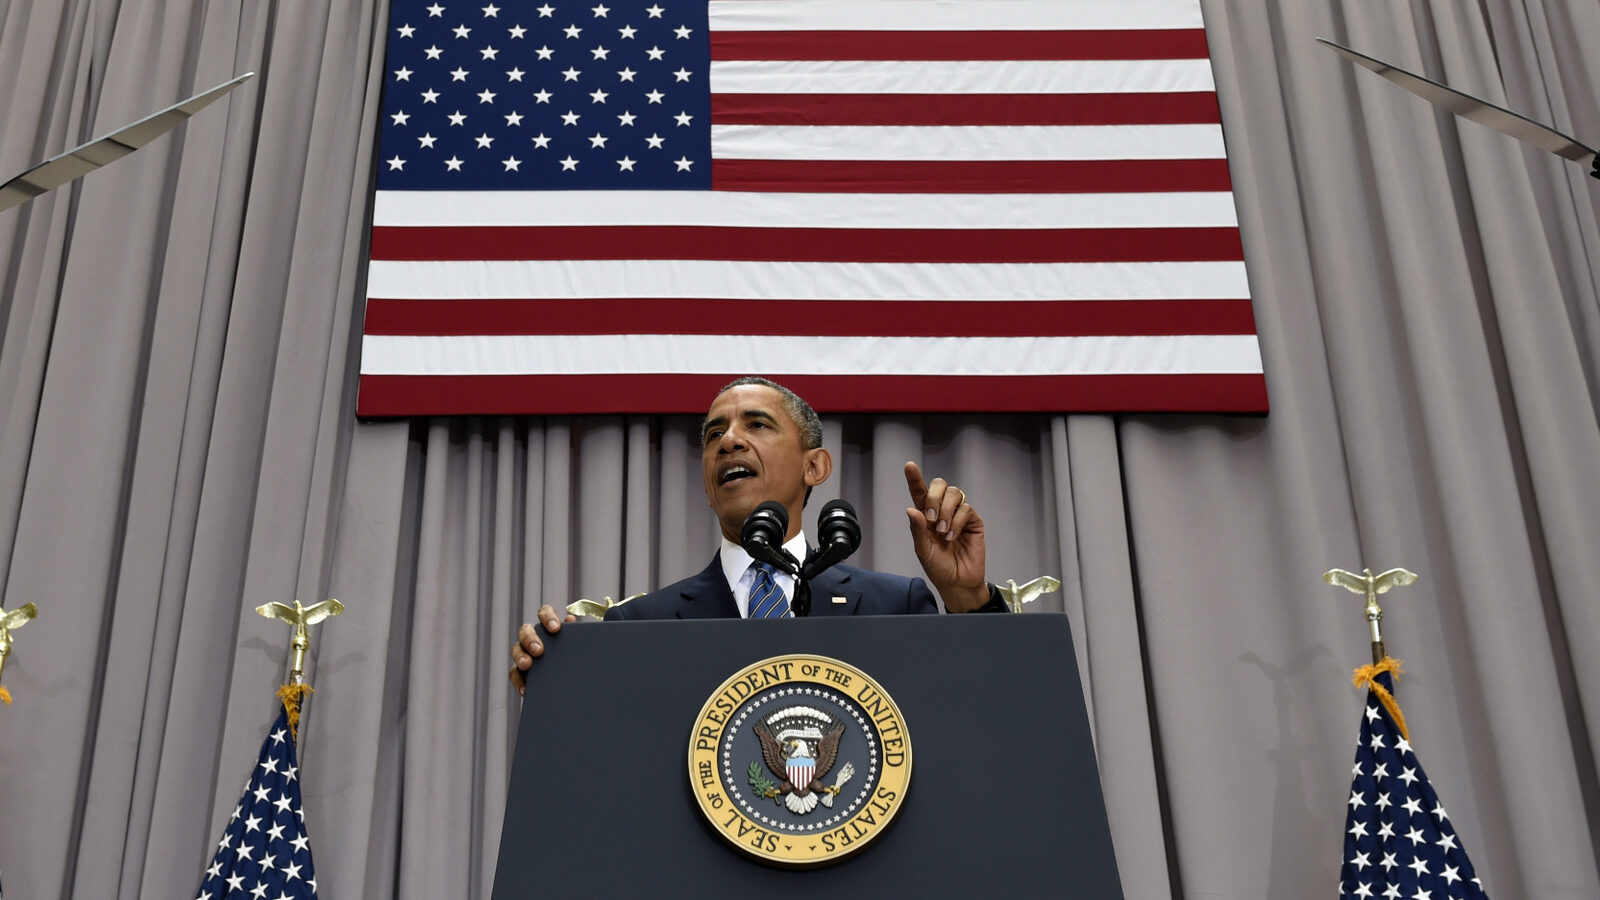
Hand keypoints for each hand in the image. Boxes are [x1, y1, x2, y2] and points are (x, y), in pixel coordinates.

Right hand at [509, 604, 576, 695]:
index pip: (544, 613)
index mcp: (548, 626)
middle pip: (525, 631)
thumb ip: (574, 633)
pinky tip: (525, 688)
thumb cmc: (574, 658)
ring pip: (516, 650)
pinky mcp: (520, 671)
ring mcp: (524, 653)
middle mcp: (533, 636)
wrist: (572, 681)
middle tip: (539, 650)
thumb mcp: (577, 646)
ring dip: (521, 656)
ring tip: (527, 665)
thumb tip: (570, 619)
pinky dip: (519, 681)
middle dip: (530, 639)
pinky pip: (514, 674)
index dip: (548, 617)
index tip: (556, 628)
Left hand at [903, 461, 988, 612]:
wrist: (957, 582)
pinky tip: (952, 536)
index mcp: (926, 515)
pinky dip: (957, 521)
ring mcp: (958, 514)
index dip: (915, 478)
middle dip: (934, 497)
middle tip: (930, 519)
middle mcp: (942, 510)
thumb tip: (911, 509)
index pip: (920, 492)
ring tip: (942, 532)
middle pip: (939, 486)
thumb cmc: (938, 567)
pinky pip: (966, 509)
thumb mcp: (923, 549)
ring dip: (946, 511)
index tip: (909, 466)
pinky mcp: (972, 521)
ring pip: (954, 493)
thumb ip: (917, 529)